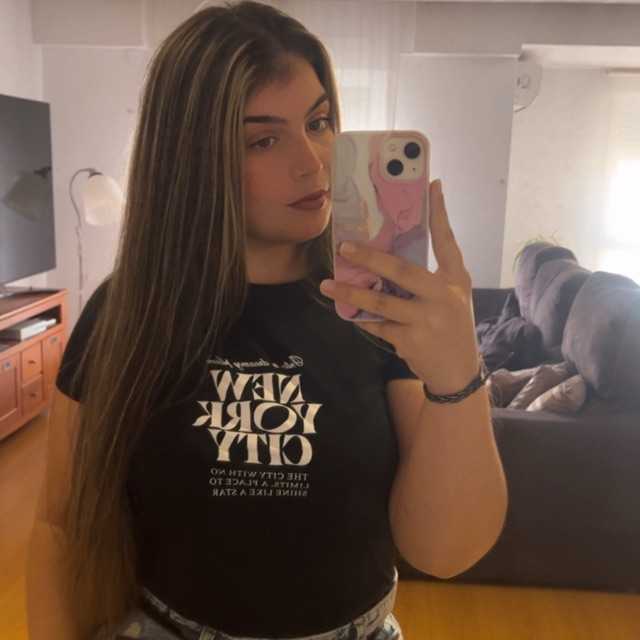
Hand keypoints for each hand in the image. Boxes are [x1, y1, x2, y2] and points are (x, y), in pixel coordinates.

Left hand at [320, 179, 480, 394]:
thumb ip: (431, 275)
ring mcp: (426, 320)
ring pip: (381, 302)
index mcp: (455, 280)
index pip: (447, 241)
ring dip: (351, 292)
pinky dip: (362, 318)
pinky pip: (377, 325)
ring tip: (328, 284)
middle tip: (344, 246)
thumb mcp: (452, 297)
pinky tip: (348, 312)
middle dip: (371, 257)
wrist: (458, 372)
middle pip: (402, 271)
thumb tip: (391, 254)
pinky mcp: (409, 341)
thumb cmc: (452, 326)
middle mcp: (443, 297)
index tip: (432, 185)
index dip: (440, 213)